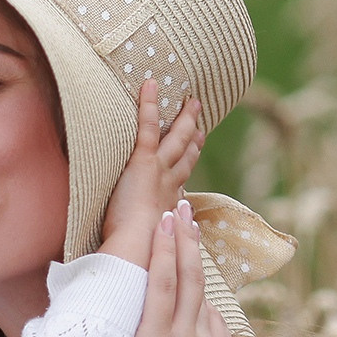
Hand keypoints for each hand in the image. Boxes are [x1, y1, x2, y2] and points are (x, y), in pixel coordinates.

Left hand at [97, 78, 205, 266]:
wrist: (138, 247)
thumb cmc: (136, 251)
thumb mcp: (143, 240)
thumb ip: (142, 234)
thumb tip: (135, 241)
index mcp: (170, 201)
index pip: (182, 176)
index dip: (191, 159)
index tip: (198, 147)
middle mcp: (169, 183)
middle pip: (185, 154)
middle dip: (194, 135)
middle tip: (201, 118)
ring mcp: (159, 169)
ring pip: (175, 138)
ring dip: (183, 119)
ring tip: (191, 101)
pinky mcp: (143, 161)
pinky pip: (148, 127)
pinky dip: (149, 105)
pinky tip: (151, 86)